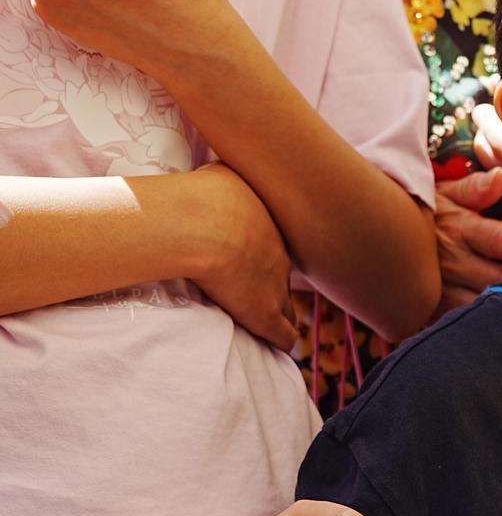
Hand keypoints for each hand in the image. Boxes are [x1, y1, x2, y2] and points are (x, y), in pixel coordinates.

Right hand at [187, 164, 296, 350]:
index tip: (248, 255)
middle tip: (259, 289)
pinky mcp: (266, 314)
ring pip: (287, 304)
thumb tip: (217, 169)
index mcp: (268, 224)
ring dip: (281, 312)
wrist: (200, 224)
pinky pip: (284, 334)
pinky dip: (284, 339)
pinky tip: (284, 346)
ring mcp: (276, 286)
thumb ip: (224, 176)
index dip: (259, 252)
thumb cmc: (201, 193)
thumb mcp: (219, 172)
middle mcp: (279, 254)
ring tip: (277, 323)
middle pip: (281, 272)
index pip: (270, 243)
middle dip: (272, 281)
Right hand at [433, 167, 501, 317]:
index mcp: (462, 229)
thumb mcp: (443, 193)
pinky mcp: (432, 312)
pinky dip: (488, 326)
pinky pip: (465, 323)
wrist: (370, 236)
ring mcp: (442, 290)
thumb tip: (501, 178)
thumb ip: (475, 189)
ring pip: (487, 306)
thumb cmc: (420, 212)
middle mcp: (454, 262)